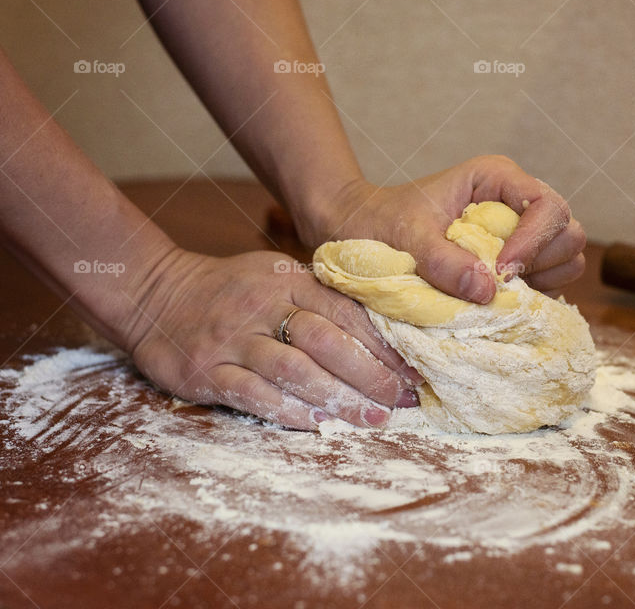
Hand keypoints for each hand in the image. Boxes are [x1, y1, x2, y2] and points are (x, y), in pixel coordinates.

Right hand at [122, 249, 421, 429]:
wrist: (154, 293)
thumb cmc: (232, 290)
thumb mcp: (276, 277)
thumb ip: (321, 299)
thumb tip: (384, 334)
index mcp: (288, 281)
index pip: (347, 313)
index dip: (384, 345)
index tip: (412, 371)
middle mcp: (262, 306)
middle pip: (328, 342)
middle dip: (371, 376)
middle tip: (401, 402)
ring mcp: (232, 339)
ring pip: (295, 371)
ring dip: (339, 399)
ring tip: (371, 420)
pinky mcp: (206, 370)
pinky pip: (255, 394)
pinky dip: (290, 411)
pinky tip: (319, 424)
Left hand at [307, 155, 586, 302]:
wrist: (362, 233)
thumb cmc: (381, 224)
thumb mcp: (407, 239)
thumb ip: (443, 261)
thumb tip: (488, 290)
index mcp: (498, 179)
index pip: (548, 206)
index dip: (533, 242)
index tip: (501, 271)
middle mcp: (518, 201)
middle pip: (568, 233)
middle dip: (542, 263)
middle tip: (498, 282)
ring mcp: (522, 233)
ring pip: (566, 259)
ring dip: (541, 281)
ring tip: (496, 290)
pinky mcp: (518, 262)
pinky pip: (550, 282)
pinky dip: (533, 295)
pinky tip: (496, 299)